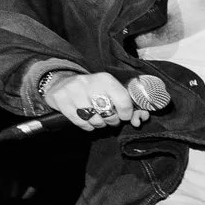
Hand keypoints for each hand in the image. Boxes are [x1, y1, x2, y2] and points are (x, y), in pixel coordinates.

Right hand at [42, 70, 159, 130]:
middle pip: (108, 112)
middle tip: (111, 118)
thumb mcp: (109, 90)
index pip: (123, 100)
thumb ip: (127, 103)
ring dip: (99, 124)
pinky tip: (87, 120)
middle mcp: (89, 83)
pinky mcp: (61, 101)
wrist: (61, 83)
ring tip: (98, 118)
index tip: (125, 116)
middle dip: (112, 120)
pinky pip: (81, 122)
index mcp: (105, 79)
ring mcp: (73, 92)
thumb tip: (143, 117)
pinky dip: (87, 126)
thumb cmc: (92, 90)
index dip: (127, 113)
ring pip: (94, 119)